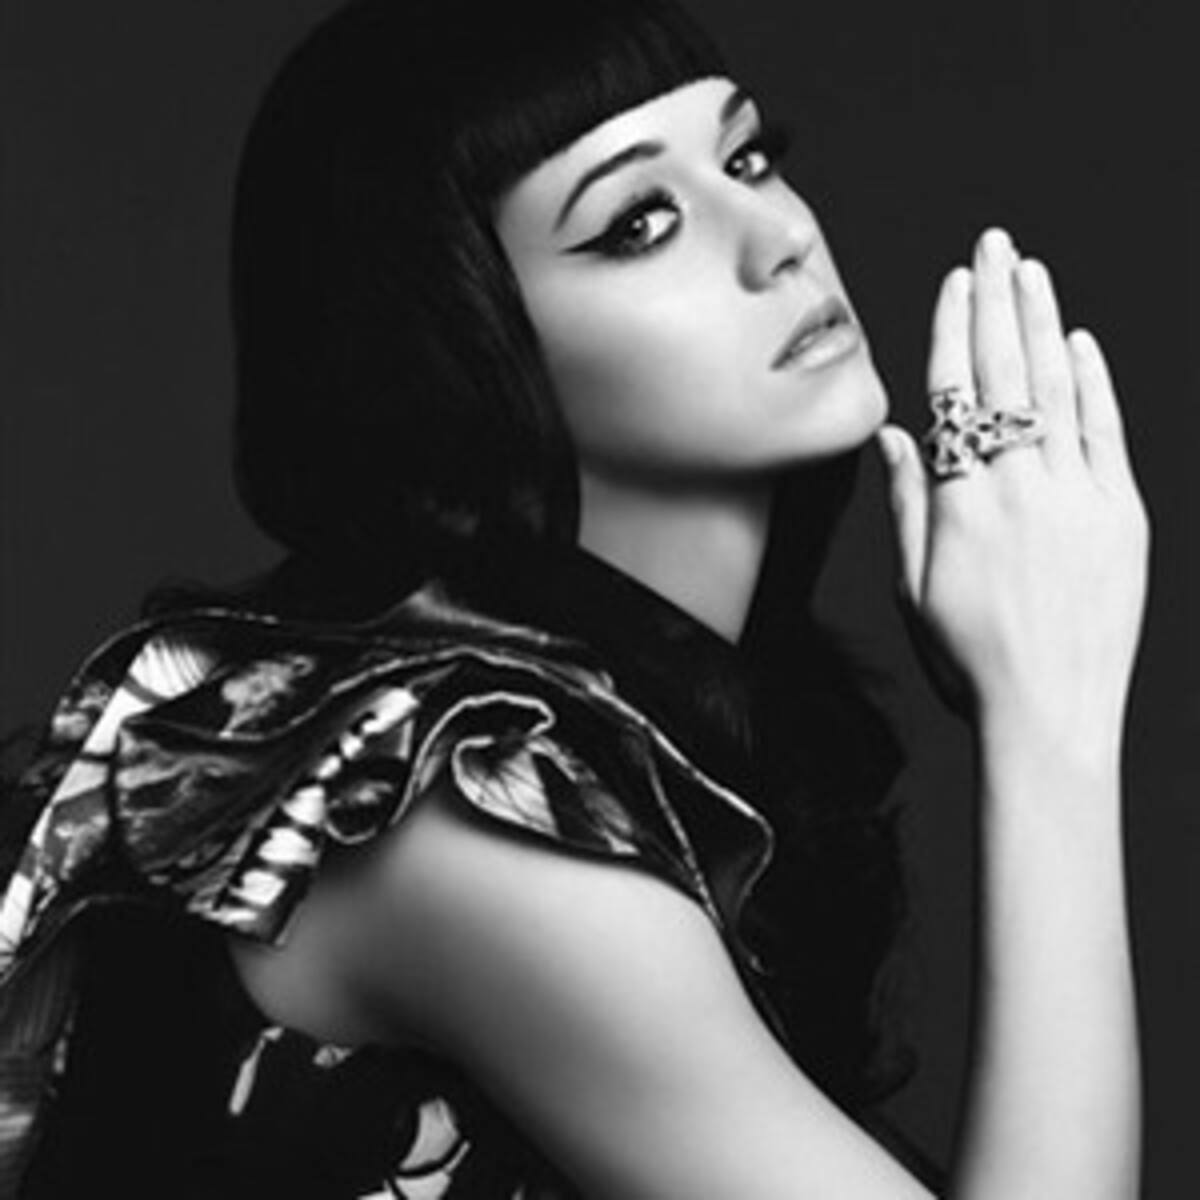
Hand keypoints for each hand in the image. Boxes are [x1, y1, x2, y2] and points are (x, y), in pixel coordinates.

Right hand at [878, 229, 1148, 746]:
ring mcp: (1078, 496)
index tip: (954, 283)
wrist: (1050, 717)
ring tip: (1032, 271)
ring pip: (1058, 389)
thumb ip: (907, 505)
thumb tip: (896, 436)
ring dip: (1043, 323)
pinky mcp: (1122, 516)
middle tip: (995, 243)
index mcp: (963, 502)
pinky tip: (1080, 345)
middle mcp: (1020, 485)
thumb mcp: (914, 589)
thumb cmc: (970, 661)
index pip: (954, 393)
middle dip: (997, 301)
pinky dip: (1095, 384)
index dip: (951, 331)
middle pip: (1006, 373)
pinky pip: (1106, 433)